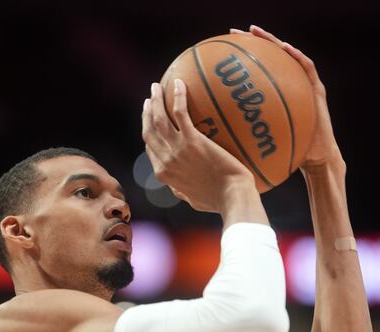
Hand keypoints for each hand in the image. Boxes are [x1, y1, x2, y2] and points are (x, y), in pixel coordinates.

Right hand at [142, 79, 256, 212]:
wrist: (232, 197)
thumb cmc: (219, 201)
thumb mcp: (193, 199)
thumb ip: (182, 192)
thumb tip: (181, 190)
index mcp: (164, 173)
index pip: (150, 148)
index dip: (148, 131)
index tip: (150, 120)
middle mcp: (165, 160)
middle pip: (149, 130)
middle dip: (146, 112)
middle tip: (150, 99)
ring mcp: (177, 149)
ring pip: (158, 119)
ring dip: (156, 100)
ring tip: (157, 87)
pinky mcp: (192, 141)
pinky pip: (180, 113)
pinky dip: (177, 96)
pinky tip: (179, 83)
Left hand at [230, 25, 344, 173]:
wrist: (315, 159)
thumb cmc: (287, 152)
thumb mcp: (259, 140)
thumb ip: (242, 131)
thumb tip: (213, 134)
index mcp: (273, 95)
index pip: (254, 71)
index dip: (238, 59)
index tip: (220, 51)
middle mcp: (287, 86)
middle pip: (268, 58)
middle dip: (251, 43)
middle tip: (233, 32)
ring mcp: (303, 86)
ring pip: (287, 56)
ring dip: (273, 42)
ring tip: (257, 31)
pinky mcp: (317, 90)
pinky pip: (308, 69)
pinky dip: (297, 56)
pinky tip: (286, 48)